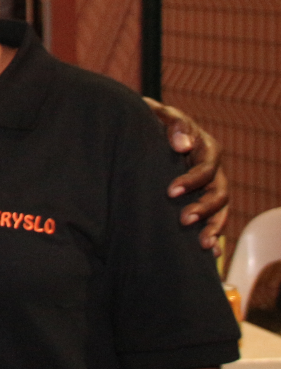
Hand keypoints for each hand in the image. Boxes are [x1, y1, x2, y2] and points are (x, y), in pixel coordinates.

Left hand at [145, 97, 228, 250]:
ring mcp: (211, 186)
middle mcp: (214, 169)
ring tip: (202, 243)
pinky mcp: (203, 199)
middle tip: (183, 219)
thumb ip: (174, 125)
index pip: (206, 168)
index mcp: (206, 148)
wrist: (148, 129)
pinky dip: (215, 234)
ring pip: (221, 210)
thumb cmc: (155, 121)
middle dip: (203, 208)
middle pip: (219, 193)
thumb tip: (183, 145)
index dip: (191, 181)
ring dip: (213, 226)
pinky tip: (211, 253)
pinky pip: (215, 219)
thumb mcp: (162, 115)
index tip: (170, 191)